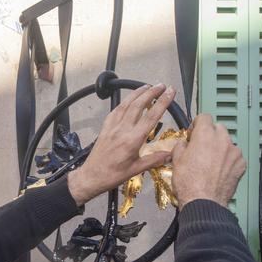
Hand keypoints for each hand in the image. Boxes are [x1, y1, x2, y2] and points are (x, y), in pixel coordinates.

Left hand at [68, 83, 176, 205]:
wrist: (91, 176)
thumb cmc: (112, 175)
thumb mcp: (136, 170)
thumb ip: (154, 160)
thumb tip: (169, 154)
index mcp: (132, 140)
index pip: (151, 116)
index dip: (163, 102)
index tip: (170, 92)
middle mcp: (122, 130)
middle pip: (139, 105)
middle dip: (151, 93)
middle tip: (162, 85)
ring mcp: (112, 127)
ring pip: (126, 105)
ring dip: (138, 93)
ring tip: (148, 87)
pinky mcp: (105, 128)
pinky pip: (116, 110)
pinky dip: (124, 102)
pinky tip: (129, 100)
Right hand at [170, 114, 245, 207]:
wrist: (203, 202)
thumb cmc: (187, 182)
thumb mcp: (176, 161)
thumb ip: (181, 146)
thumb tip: (184, 144)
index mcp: (205, 134)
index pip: (204, 117)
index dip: (197, 124)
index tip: (193, 134)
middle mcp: (222, 139)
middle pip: (218, 128)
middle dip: (210, 134)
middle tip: (202, 148)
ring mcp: (234, 152)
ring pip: (228, 143)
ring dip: (220, 148)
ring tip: (211, 162)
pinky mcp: (241, 164)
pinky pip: (235, 157)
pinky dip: (228, 160)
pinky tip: (220, 171)